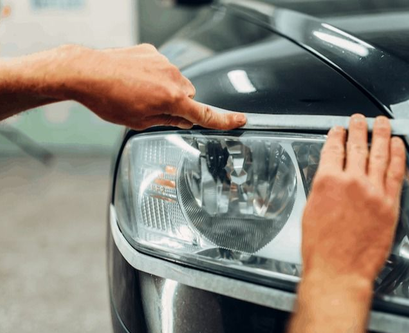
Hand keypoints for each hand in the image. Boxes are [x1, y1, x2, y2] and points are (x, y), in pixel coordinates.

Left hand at [53, 44, 245, 129]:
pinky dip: (154, 75)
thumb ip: (167, 121)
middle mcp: (173, 78)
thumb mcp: (139, 122)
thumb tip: (183, 120)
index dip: (225, 120)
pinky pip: (162, 67)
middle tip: (154, 110)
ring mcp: (163, 62)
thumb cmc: (108, 99)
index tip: (241, 120)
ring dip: (165, 89)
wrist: (85, 72)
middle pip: (189, 96)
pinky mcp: (152, 52)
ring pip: (176, 81)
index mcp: (172, 99)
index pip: (205, 114)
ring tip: (138, 93)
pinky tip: (134, 79)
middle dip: (178, 104)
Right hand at [301, 114, 405, 289]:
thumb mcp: (311, 211)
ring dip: (381, 134)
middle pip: (357, 146)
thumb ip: (323, 189)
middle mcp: (351, 181)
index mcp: (327, 181)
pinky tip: (399, 144)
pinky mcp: (390, 204)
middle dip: (358, 128)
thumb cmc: (322, 249)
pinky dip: (398, 155)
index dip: (337, 135)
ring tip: (382, 122)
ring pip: (379, 153)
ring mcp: (373, 191)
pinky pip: (396, 172)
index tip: (339, 129)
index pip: (333, 148)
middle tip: (360, 119)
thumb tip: (331, 177)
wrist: (339, 272)